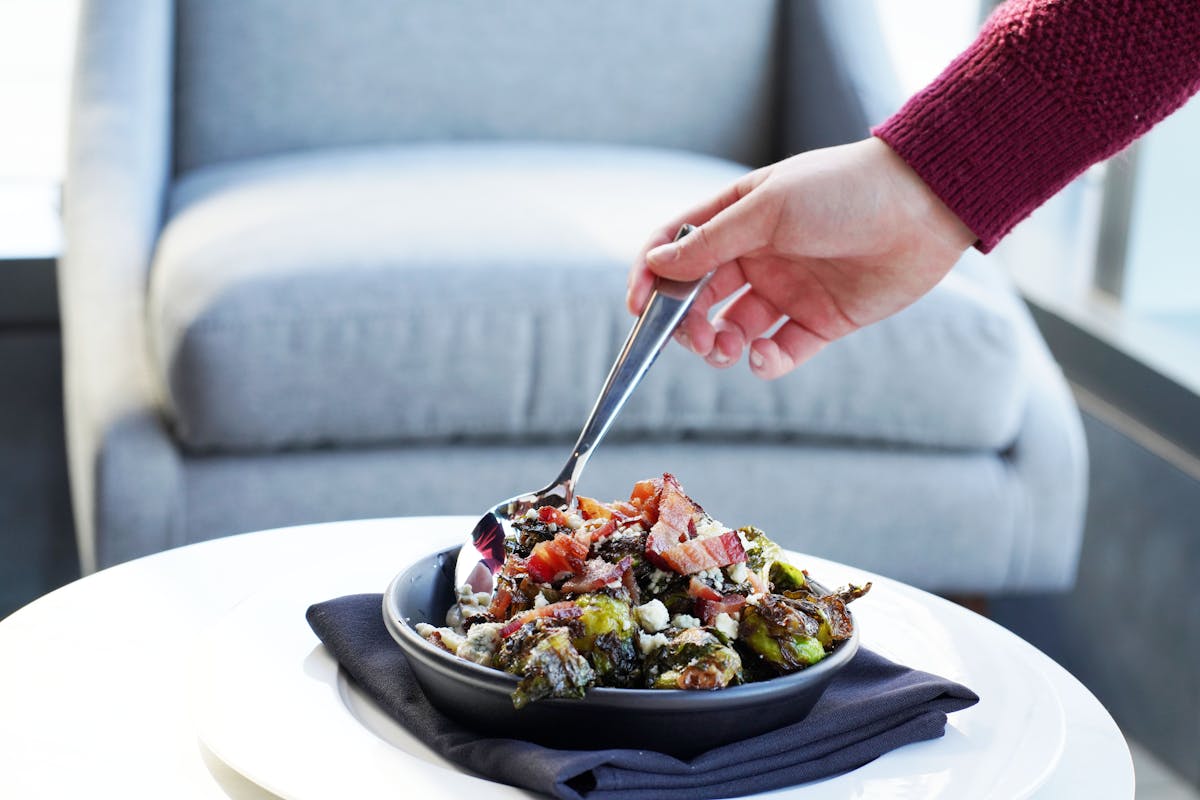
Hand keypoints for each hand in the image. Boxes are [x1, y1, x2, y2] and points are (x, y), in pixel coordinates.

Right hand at [626, 138, 975, 379]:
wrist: (925, 205)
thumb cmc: (843, 190)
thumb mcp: (767, 209)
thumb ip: (710, 244)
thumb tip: (654, 268)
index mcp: (736, 219)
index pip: (676, 251)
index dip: (651, 278)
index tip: (638, 309)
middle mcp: (757, 256)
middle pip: (699, 298)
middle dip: (685, 323)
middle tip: (693, 339)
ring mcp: (788, 290)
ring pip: (734, 330)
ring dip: (720, 346)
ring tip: (728, 348)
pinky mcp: (820, 321)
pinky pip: (780, 351)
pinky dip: (765, 361)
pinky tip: (765, 356)